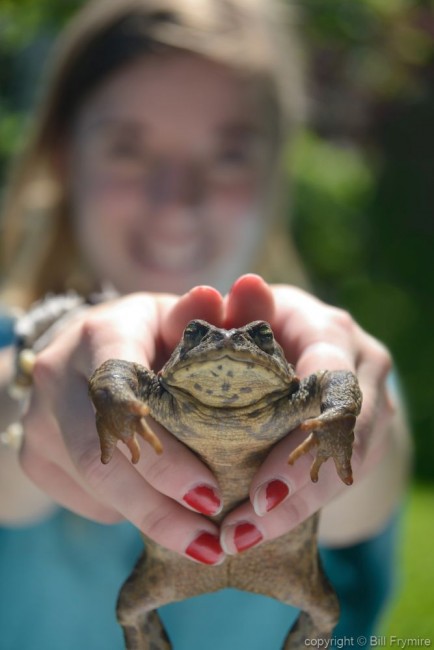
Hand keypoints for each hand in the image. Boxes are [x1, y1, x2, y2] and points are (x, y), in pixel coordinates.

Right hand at [20, 288, 230, 564]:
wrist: (90, 353)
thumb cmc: (150, 335)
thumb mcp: (175, 318)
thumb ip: (199, 316)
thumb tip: (223, 297)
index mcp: (101, 332)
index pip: (121, 391)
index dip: (163, 451)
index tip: (210, 494)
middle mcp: (58, 372)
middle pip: (101, 454)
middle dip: (157, 507)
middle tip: (210, 543)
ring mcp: (39, 416)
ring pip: (90, 483)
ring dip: (147, 520)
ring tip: (199, 542)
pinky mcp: (34, 452)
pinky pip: (82, 497)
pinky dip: (123, 513)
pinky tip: (157, 510)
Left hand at [219, 275, 393, 553]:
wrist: (297, 350)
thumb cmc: (258, 327)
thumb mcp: (240, 317)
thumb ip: (225, 313)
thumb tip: (217, 294)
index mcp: (328, 327)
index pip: (332, 379)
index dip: (304, 436)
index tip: (261, 487)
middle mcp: (361, 361)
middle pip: (349, 433)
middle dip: (300, 488)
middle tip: (246, 528)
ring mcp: (371, 398)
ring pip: (351, 462)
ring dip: (299, 506)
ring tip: (244, 538)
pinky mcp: (366, 430)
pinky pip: (344, 472)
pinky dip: (302, 504)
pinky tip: (262, 527)